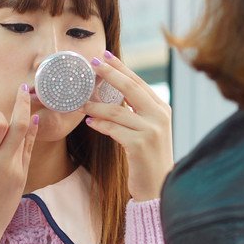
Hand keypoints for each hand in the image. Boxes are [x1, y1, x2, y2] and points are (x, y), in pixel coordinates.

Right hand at [0, 84, 38, 243]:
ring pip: (26, 136)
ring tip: (27, 98)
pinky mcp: (22, 179)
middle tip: (23, 88)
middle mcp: (1, 164)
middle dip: (22, 103)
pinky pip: (28, 150)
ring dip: (27, 115)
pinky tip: (32, 122)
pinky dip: (31, 134)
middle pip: (19, 125)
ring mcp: (15, 171)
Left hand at [80, 51, 172, 201]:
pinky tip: (89, 121)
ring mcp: (150, 130)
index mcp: (161, 109)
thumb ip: (137, 111)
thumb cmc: (148, 158)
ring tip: (81, 101)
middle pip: (130, 88)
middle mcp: (159, 116)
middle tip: (92, 62)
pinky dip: (99, 123)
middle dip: (110, 73)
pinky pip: (113, 129)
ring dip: (96, 104)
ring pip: (117, 110)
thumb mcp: (149, 129)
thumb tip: (116, 92)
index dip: (121, 68)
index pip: (139, 82)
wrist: (158, 187)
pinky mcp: (139, 145)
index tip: (105, 55)